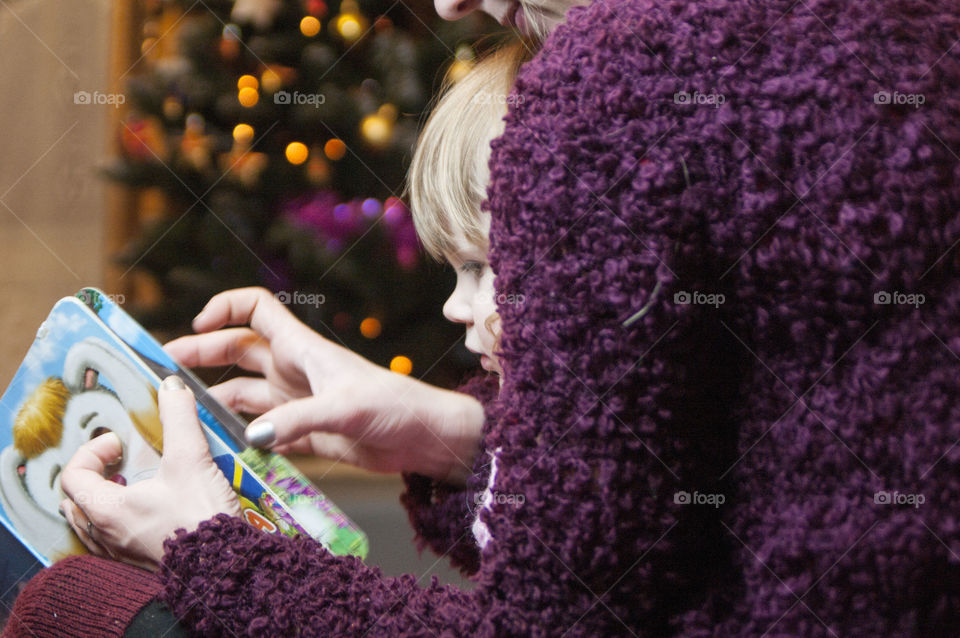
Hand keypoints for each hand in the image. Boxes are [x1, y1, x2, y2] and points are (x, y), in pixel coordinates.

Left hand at [59, 377, 240, 569]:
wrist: (225, 566)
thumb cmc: (200, 519)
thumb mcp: (190, 459)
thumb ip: (178, 418)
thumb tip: (171, 387)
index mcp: (106, 508)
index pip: (73, 474)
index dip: (93, 451)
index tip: (121, 442)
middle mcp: (105, 534)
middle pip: (76, 500)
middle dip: (95, 475)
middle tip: (121, 462)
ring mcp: (120, 552)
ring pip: (92, 522)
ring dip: (105, 498)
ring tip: (133, 484)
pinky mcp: (140, 561)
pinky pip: (113, 539)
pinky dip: (120, 519)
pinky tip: (149, 509)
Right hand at [164, 287, 484, 483]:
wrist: (424, 438)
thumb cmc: (395, 407)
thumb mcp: (346, 408)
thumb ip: (298, 421)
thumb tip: (251, 436)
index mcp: (303, 348)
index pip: (257, 309)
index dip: (225, 308)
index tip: (197, 325)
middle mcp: (294, 370)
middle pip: (237, 350)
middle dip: (201, 356)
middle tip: (164, 373)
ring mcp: (296, 401)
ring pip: (243, 391)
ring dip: (214, 398)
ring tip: (181, 414)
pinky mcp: (304, 431)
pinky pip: (260, 428)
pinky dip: (238, 432)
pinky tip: (218, 444)